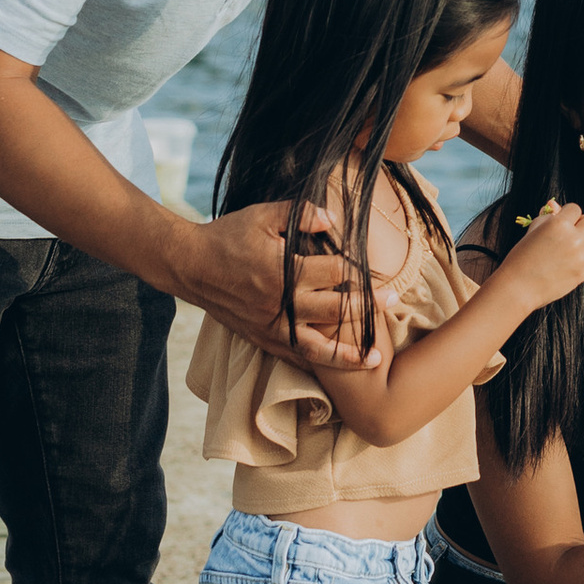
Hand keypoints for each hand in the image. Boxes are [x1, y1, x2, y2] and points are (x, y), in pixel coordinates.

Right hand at [199, 202, 396, 367]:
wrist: (189, 265)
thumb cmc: (227, 236)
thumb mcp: (262, 215)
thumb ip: (300, 215)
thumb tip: (332, 219)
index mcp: (282, 271)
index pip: (332, 272)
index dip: (357, 269)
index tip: (378, 269)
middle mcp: (279, 303)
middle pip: (332, 309)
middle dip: (366, 307)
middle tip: (393, 303)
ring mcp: (269, 325)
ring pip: (316, 345)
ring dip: (347, 352)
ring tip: (375, 358)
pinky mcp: (260, 337)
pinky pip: (293, 355)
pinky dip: (316, 362)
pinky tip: (336, 368)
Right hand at [506, 198, 583, 306]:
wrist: (516, 287)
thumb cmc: (520, 257)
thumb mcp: (532, 231)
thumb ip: (546, 216)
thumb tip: (554, 204)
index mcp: (558, 224)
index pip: (575, 209)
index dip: (568, 215)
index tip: (561, 224)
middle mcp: (571, 238)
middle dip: (582, 225)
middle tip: (571, 234)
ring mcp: (578, 256)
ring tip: (575, 248)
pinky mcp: (581, 273)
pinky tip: (582, 260)